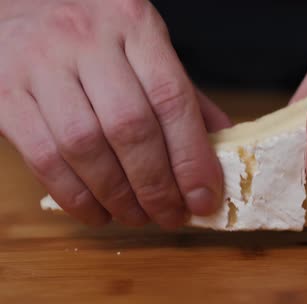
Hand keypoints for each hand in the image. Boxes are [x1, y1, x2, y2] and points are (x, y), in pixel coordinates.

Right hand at [0, 0, 230, 227]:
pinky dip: (76, 197)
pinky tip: (99, 212)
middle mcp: (86, 39)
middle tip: (171, 215)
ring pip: (86, 147)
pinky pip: (45, 159)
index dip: (192, 157)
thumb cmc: (94, 35)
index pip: (172, 99)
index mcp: (134, 24)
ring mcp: (40, 65)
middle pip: (130, 127)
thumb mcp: (144, 46)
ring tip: (138, 217)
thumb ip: (181, 94)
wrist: (20, 7)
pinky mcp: (6, 95)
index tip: (204, 197)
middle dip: (156, 185)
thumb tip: (222, 145)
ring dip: (118, 197)